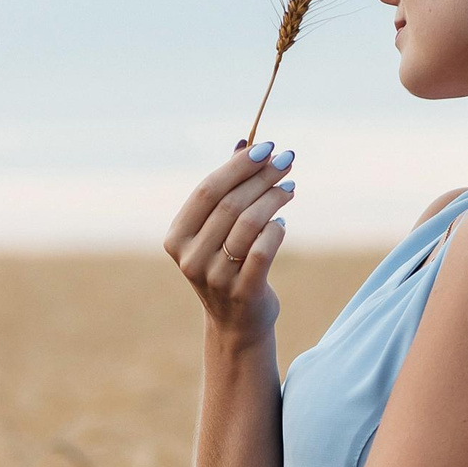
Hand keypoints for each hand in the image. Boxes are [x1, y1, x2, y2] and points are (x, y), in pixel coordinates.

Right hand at [164, 140, 297, 341]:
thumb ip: (227, 188)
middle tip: (287, 161)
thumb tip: (244, 143)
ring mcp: (215, 277)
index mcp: (177, 237)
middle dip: (262, 177)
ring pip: (249, 224)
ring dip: (273, 199)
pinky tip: (281, 224)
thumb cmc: (227, 265)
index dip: (239, 166)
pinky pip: (263, 250)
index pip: (207, 190)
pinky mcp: (242, 292)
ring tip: (289, 188)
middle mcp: (190, 257)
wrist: (237, 324)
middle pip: (230, 204)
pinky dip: (276, 231)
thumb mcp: (219, 229)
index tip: (267, 148)